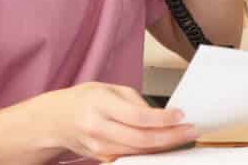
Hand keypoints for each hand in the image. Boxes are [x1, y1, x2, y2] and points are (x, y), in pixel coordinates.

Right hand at [37, 81, 194, 161]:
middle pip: (140, 139)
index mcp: (100, 105)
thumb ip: (135, 102)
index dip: (162, 119)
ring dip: (164, 146)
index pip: (137, 116)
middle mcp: (98, 129)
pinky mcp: (101, 158)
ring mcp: (98, 147)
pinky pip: (131, 157)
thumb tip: (160, 116)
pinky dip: (150, 152)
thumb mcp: (110, 89)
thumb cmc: (85, 100)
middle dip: (170, 137)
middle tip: (191, 130)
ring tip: (183, 136)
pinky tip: (164, 145)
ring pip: (138, 152)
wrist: (57, 120)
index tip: (180, 114)